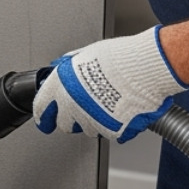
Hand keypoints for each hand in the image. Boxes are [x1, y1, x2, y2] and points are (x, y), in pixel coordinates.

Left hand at [33, 26, 184, 142]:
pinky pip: (110, 133)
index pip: (41, 107)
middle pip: (64, 124)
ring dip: (95, 122)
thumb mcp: (86, 54)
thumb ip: (71, 66)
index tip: (44, 122)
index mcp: (62, 85)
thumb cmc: (120, 57)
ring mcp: (92, 120)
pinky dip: (116, 126)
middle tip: (84, 111)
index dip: (43, 116)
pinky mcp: (112, 130)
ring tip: (109, 105)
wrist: (147, 67)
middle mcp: (72, 105)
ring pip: (88, 130)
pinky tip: (122, 111)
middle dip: (72, 119)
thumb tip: (61, 67)